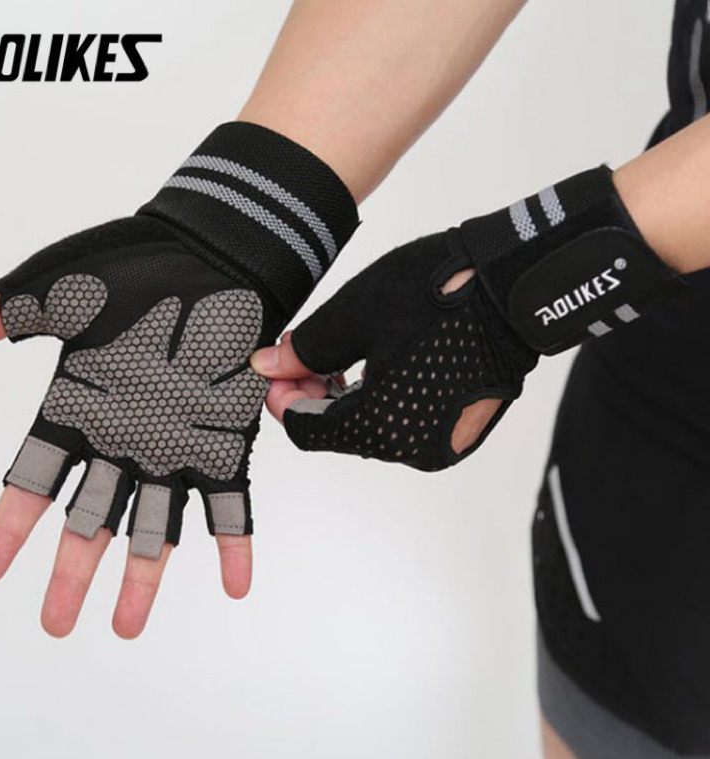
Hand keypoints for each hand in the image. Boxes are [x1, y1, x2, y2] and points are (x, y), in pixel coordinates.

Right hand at [0, 121, 358, 636]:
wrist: (214, 254)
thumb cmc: (137, 267)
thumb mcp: (61, 290)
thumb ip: (4, 317)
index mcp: (80, 408)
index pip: (34, 480)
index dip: (10, 528)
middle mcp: (125, 438)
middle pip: (91, 519)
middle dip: (73, 572)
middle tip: (57, 625)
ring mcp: (177, 443)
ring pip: (156, 524)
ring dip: (145, 576)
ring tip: (127, 627)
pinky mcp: (226, 438)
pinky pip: (231, 500)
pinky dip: (234, 542)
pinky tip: (235, 584)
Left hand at [254, 307, 503, 457]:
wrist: (514, 286)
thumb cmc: (437, 294)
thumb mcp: (352, 316)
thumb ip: (304, 351)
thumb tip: (267, 369)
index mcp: (381, 429)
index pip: (307, 431)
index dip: (283, 399)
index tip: (276, 367)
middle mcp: (413, 449)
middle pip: (340, 434)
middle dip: (314, 396)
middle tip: (306, 352)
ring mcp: (443, 443)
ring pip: (373, 430)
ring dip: (347, 399)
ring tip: (342, 353)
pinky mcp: (462, 429)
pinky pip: (406, 424)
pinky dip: (382, 401)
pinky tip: (378, 365)